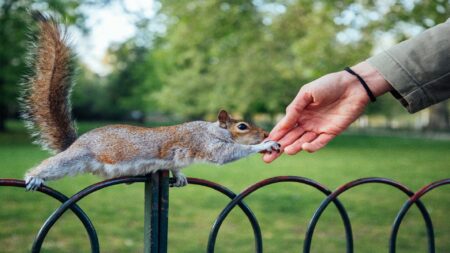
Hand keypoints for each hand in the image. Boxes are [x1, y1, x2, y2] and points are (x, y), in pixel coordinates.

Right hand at [263, 61, 390, 162]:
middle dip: (278, 148)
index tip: (263, 145)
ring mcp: (318, 128)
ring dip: (293, 147)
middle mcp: (306, 122)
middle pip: (290, 138)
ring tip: (285, 151)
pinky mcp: (331, 133)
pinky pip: (319, 142)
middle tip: (267, 158)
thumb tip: (283, 123)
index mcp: (299, 112)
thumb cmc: (329, 84)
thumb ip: (294, 108)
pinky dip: (311, 146)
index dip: (274, 136)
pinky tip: (304, 146)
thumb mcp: (307, 93)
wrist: (353, 85)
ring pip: (302, 141)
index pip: (283, 127)